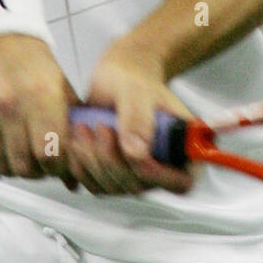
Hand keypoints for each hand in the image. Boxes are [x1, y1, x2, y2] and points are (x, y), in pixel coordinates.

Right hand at [0, 33, 77, 184]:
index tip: (56, 161)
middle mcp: (8, 103)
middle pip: (23, 167)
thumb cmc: (30, 64)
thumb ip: (72, 129)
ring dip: (10, 167)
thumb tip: (76, 180)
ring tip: (16, 153)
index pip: (50, 155)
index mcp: (41, 94)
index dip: (56, 166)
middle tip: (36, 161)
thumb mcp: (60, 86)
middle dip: (34, 170)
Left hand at [67, 41, 194, 196]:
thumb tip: (138, 152)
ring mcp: (136, 173)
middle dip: (113, 159)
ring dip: (93, 160)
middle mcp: (162, 164)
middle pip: (140, 186)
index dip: (158, 175)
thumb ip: (137, 117)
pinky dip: (81, 165)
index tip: (134, 154)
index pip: (181, 180)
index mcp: (183, 145)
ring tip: (85, 128)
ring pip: (114, 187)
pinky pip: (95, 184)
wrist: (115, 75)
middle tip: (101, 126)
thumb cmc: (132, 77)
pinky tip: (79, 140)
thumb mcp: (135, 89)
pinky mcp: (113, 174)